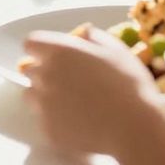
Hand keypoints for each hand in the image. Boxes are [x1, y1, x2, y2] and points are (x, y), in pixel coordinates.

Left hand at [21, 26, 164, 157]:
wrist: (134, 129)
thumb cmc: (130, 86)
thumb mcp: (117, 51)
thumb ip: (94, 38)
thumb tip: (84, 34)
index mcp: (60, 51)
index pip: (32, 43)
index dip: (43, 48)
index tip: (55, 55)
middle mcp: (45, 76)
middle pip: (30, 70)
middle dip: (45, 73)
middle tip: (71, 82)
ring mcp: (43, 105)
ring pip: (32, 96)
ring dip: (45, 97)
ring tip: (73, 105)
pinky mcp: (47, 130)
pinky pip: (43, 121)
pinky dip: (55, 121)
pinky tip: (78, 123)